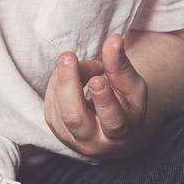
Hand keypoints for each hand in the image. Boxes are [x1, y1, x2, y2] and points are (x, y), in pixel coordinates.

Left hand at [43, 34, 148, 160]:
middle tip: (68, 56)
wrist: (113, 129)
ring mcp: (71, 138)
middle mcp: (94, 142)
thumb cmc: (127, 104)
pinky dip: (58, 81)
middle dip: (69, 85)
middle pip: (75, 117)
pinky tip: (69, 71)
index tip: (97, 78)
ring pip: (59, 108)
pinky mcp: (56, 128)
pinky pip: (51, 102)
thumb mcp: (132, 87)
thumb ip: (121, 66)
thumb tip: (115, 40)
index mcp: (121, 134)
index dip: (104, 100)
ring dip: (66, 78)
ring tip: (78, 61)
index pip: (112, 121)